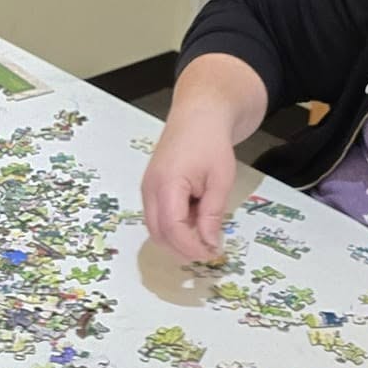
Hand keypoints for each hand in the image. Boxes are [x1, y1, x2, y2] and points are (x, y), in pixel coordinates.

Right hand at [141, 108, 239, 262]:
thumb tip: (209, 245)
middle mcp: (150, 189)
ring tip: (204, 231)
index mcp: (166, 185)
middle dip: (182, 249)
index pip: (173, 229)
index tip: (213, 253)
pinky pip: (157, 216)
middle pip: (158, 234)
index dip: (192, 247)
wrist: (198, 114)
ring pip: (155, 228)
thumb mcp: (220, 181)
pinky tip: (195, 216)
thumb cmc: (211, 143)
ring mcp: (147, 188)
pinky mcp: (150, 188)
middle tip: (209, 249)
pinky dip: (174, 226)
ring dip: (178, 238)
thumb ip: (212, 215)